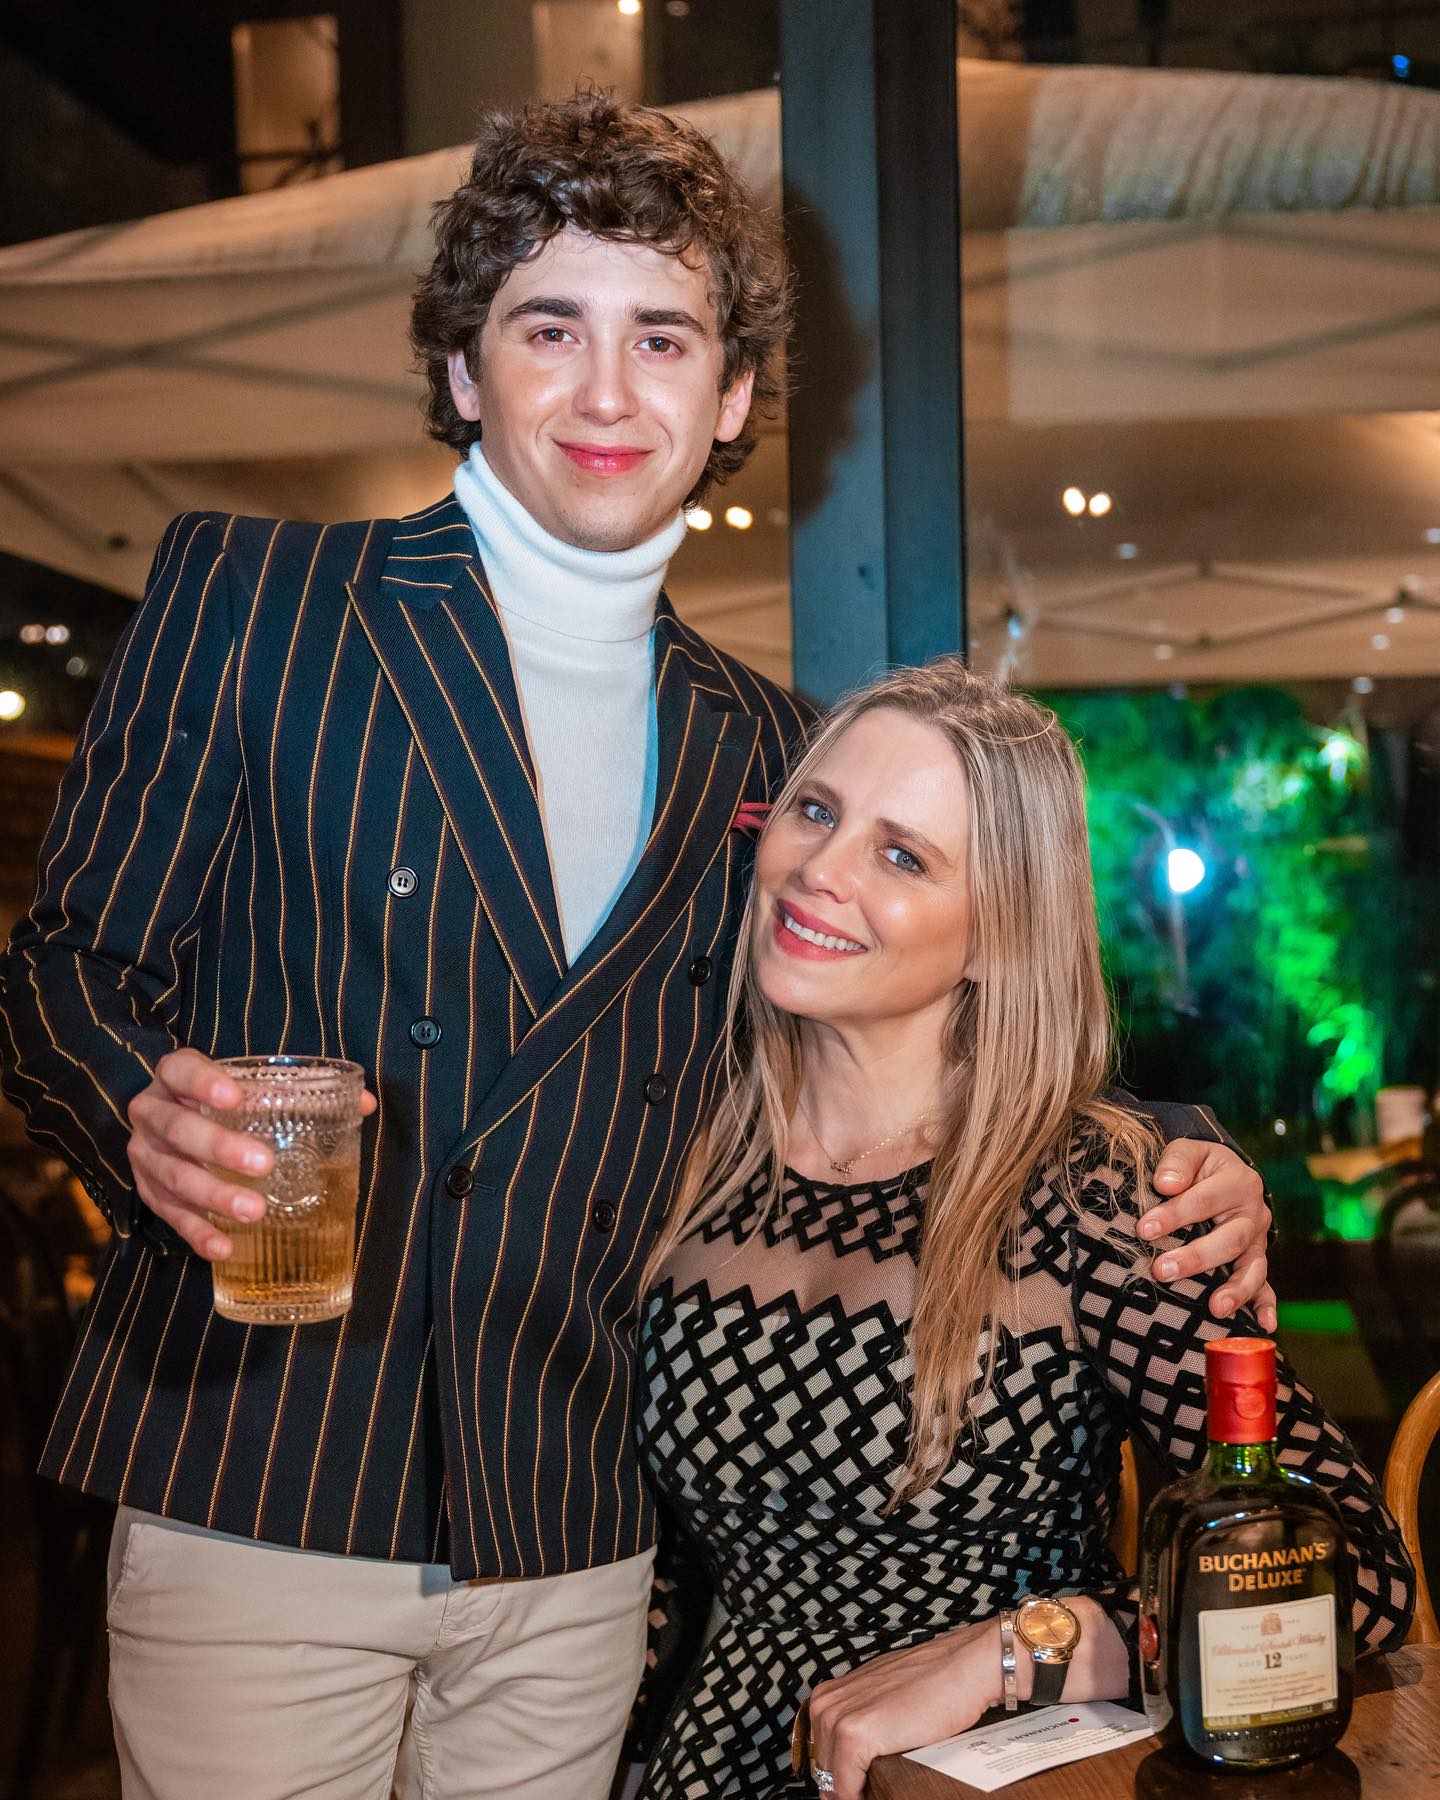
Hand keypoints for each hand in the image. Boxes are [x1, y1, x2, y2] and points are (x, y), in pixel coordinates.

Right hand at [127, 1048, 375, 1259]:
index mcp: (175, 1078)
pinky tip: (223, 1246)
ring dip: (213, 1195)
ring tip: (253, 1210)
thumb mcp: (251, 1086)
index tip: (237, 1096)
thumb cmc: (224, 1103)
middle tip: (263, 1164)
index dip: (203, 1082)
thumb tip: (364, 1103)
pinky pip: (169, 1214)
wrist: (173, 1122)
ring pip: (174, 1175)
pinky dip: (197, 1232)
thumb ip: (302, 1090)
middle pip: (178, 1128)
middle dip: (219, 1147)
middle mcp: (152, 1114)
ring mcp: (145, 1155)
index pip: (179, 1071)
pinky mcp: (149, 1191)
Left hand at [803, 1620, 1009, 1799]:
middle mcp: (825, 1705)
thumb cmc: (930, 1684)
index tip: (860, 1786)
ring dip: (856, 1793)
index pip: (821, 1757)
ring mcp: (837, 1719)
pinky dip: (860, 1799)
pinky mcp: (853, 1736)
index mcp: (828, 1697)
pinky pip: (845, 1789)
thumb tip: (855, 1759)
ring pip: (832, 1782)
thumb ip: (861, 1719)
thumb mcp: (880, 1698)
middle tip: (873, 1791)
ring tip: (880, 1791)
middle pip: (824, 1771)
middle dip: (847, 1787)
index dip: (840, 1779)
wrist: (960, 1670)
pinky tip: (880, 1796)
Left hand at [1140, 1138, 1275, 1330]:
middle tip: (1162, 1271)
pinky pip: (1266, 1286)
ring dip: (1235, 1289)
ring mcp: (1258, 1241)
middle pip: (1229, 1240)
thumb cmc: (1196, 1166)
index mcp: (1238, 1181)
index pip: (1203, 1200)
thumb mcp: (1188, 1151)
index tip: (1144, 1230)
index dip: (1174, 1215)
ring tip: (1215, 1308)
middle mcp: (1254, 1213)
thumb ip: (1177, 1162)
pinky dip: (1266, 1306)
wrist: (1219, 1173)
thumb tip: (1166, 1184)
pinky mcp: (1256, 1261)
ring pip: (1252, 1267)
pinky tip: (1264, 1325)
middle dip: (1195, 1257)